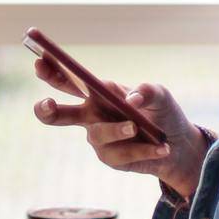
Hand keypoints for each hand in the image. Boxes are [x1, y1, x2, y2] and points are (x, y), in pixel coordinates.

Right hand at [32, 59, 209, 199]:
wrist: (179, 144)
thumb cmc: (162, 112)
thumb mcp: (160, 94)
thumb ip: (147, 90)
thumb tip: (131, 100)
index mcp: (96, 92)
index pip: (68, 79)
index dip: (51, 69)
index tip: (40, 60)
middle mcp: (91, 114)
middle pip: (59, 115)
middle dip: (47, 109)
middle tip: (46, 105)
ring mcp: (99, 138)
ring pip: (96, 135)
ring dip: (115, 130)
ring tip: (135, 127)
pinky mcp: (111, 159)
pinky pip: (121, 155)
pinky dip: (143, 150)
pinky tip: (160, 147)